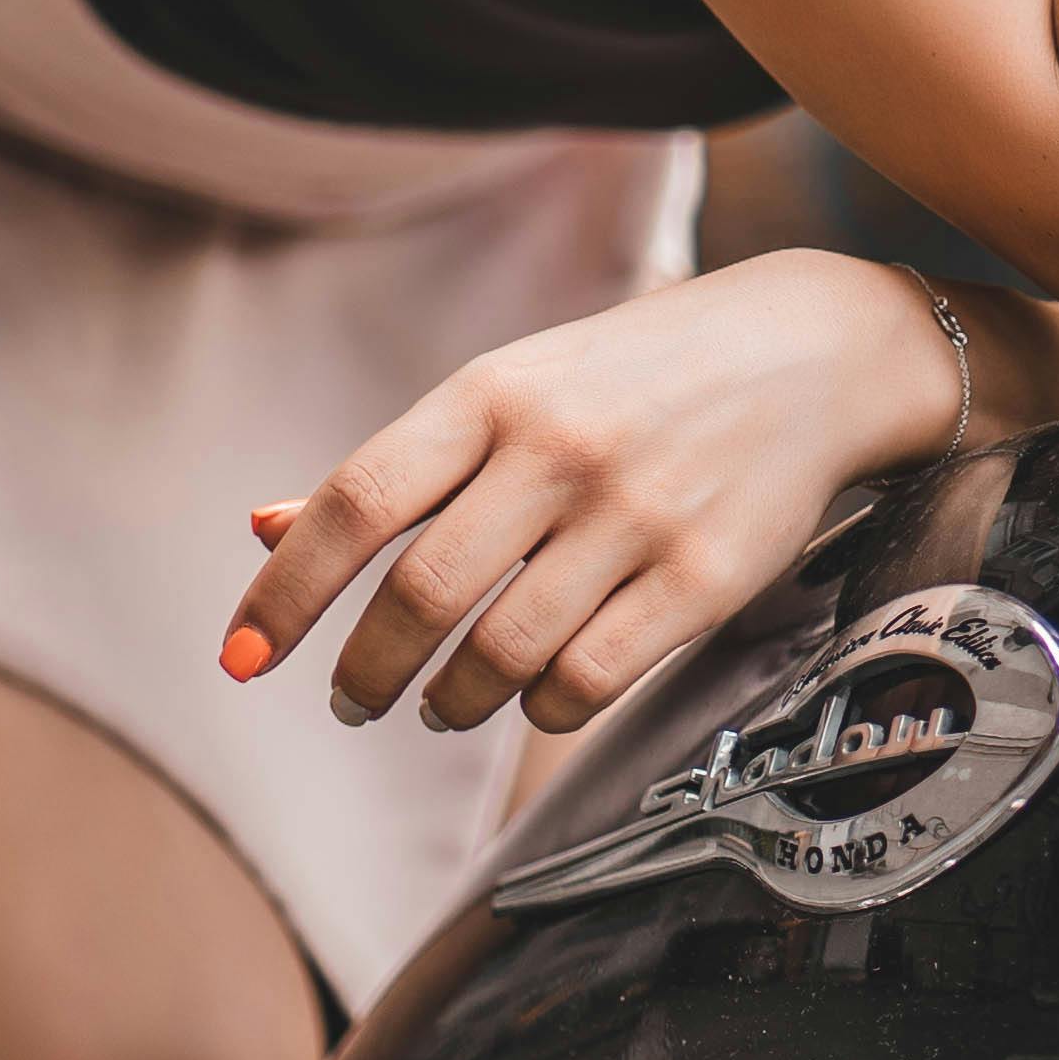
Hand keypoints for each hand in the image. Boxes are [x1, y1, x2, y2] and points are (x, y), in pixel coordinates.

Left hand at [216, 252, 968, 733]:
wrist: (816, 350)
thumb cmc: (635, 377)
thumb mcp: (515, 389)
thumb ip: (403, 469)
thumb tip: (263, 530)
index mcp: (496, 391)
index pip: (360, 501)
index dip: (287, 593)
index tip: (242, 660)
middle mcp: (563, 449)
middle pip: (423, 594)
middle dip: (364, 672)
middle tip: (350, 703)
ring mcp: (638, 515)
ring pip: (502, 654)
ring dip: (449, 701)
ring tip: (439, 704)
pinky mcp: (705, 578)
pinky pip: (588, 681)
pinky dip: (539, 709)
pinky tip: (531, 698)